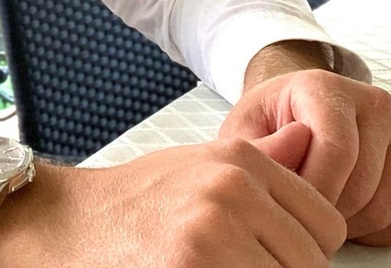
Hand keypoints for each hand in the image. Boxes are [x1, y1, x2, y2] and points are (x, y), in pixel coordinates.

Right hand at [0, 123, 345, 266]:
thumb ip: (262, 159)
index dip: (302, 250)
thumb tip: (307, 136)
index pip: (325, 225)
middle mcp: (232, 190)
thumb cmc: (133, 202)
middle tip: (230, 262)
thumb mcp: (198, 164)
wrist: (65, 225)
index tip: (265, 252)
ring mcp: (212, 235)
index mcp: (239, 161)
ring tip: (213, 267)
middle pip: (309, 263)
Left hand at [221, 68, 390, 245]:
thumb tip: (290, 153)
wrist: (294, 113)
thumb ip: (258, 147)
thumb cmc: (269, 124)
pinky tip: (344, 216)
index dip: (314, 190)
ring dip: (348, 225)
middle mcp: (375, 105)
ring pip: (385, 208)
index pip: (337, 150)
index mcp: (329, 88)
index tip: (289, 204)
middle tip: (298, 212)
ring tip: (316, 212)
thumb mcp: (244, 130)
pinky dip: (372, 233)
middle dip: (326, 211)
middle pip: (362, 185)